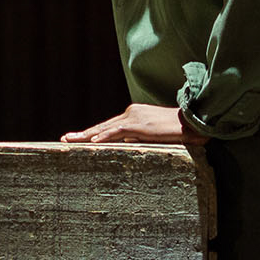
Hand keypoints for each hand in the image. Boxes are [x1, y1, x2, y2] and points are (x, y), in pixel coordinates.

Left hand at [62, 103, 201, 145]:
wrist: (194, 121)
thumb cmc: (177, 130)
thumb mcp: (154, 135)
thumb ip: (139, 138)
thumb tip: (127, 146)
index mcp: (133, 115)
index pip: (108, 126)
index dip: (92, 133)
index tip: (77, 138)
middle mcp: (130, 113)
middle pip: (102, 126)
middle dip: (82, 134)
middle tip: (64, 139)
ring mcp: (134, 118)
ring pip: (105, 128)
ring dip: (86, 136)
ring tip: (70, 141)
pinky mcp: (140, 125)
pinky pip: (118, 132)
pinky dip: (104, 137)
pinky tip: (93, 142)